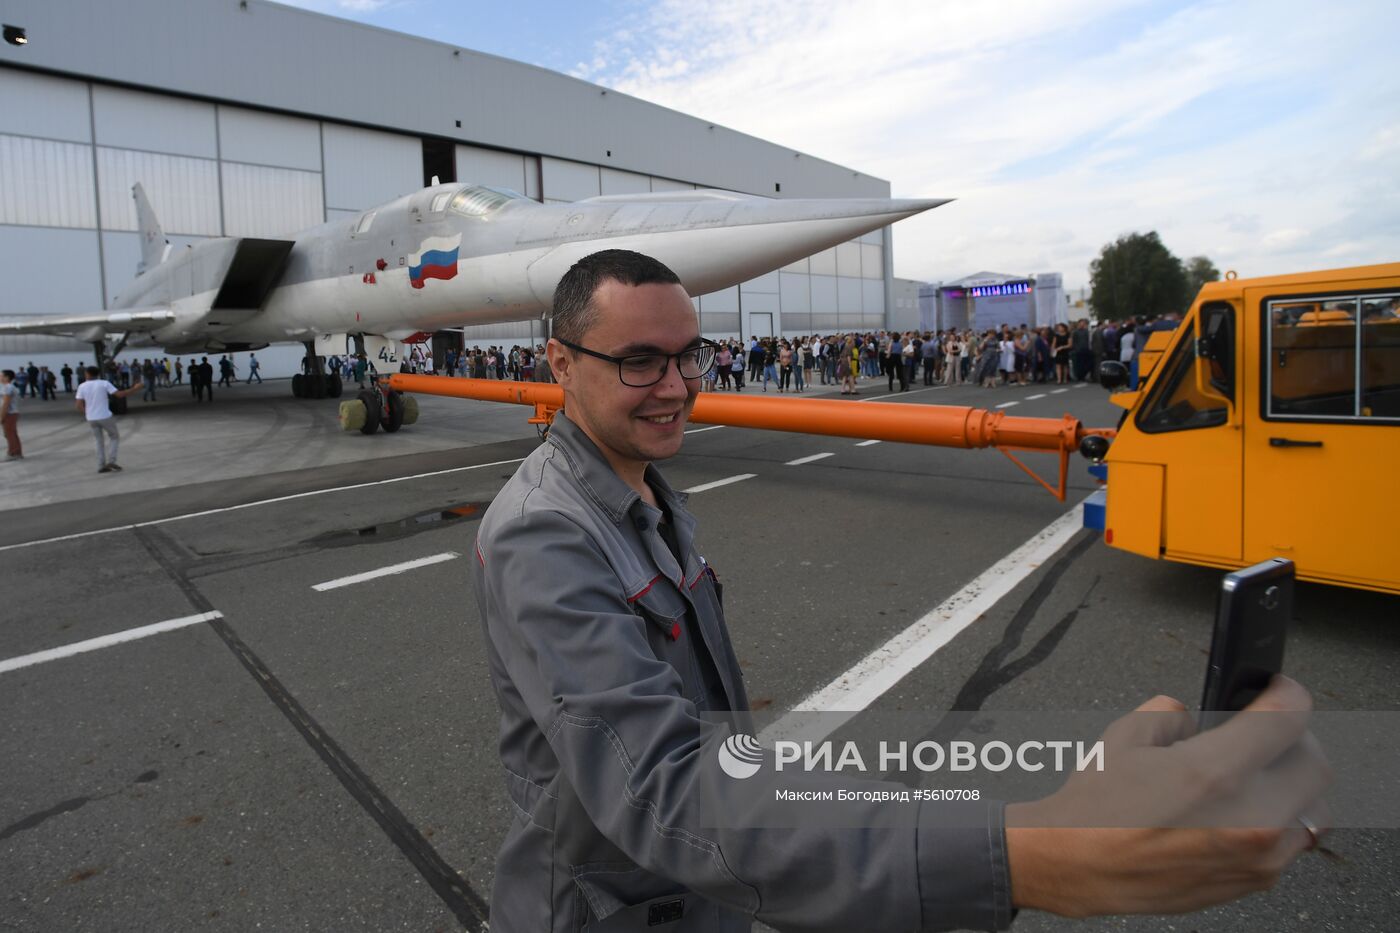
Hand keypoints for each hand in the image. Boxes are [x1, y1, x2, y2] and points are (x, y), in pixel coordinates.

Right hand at [1005, 677, 1330, 916]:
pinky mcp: (1254, 881)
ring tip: (1253, 774)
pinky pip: (1289, 842)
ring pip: (1310, 807)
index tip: (1281, 690)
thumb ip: (1175, 714)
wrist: (1079, 866)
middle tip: (1269, 729)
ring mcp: (1257, 856)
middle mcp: (1249, 819)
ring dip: (1289, 783)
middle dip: (1295, 738)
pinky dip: (1276, 819)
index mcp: (1214, 774)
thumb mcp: (1128, 734)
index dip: (1288, 694)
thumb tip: (1199, 721)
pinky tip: (1238, 810)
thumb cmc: (1096, 809)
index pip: (1287, 719)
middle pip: (1315, 763)